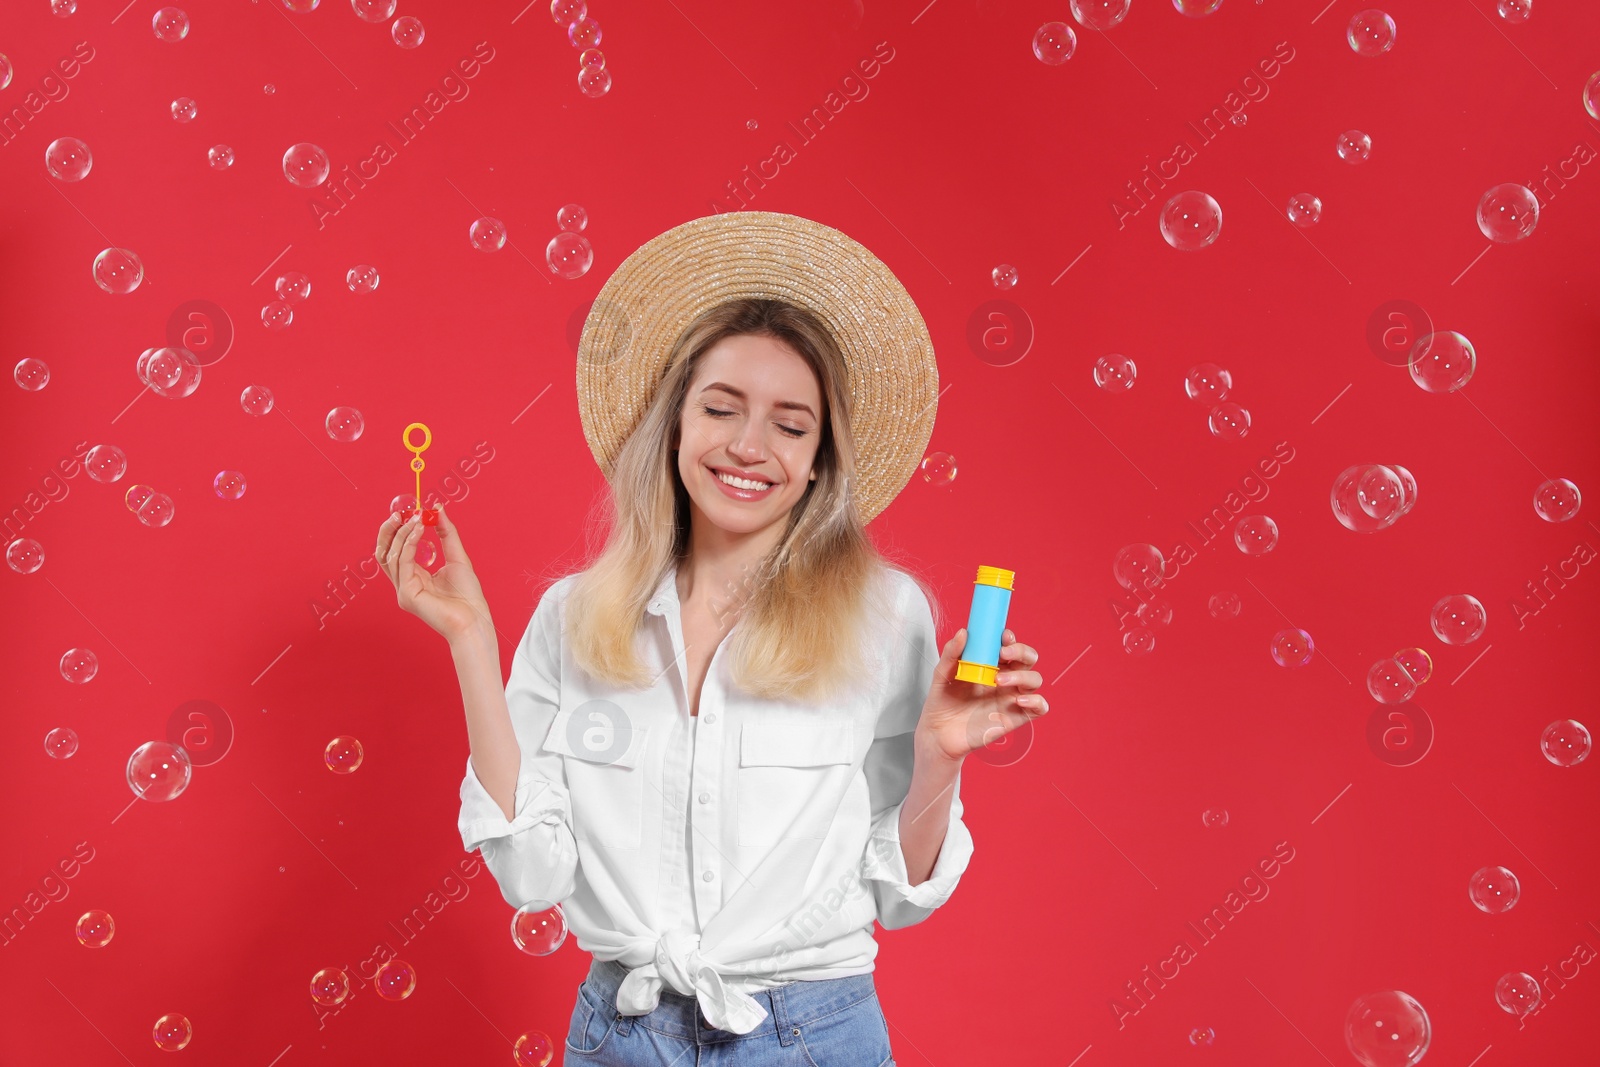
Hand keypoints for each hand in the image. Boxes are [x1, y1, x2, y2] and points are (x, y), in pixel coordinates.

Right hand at [375, 504, 492, 642]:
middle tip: (400, 512)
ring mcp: (403, 591)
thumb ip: (446, 533)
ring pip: (391, 556)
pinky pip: (403, 563)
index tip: (406, 511)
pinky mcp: (407, 595)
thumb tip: (438, 509)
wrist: (475, 619)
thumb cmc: (468, 595)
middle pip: (384, 553)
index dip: (396, 531)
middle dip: (389, 530)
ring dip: (402, 533)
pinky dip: (409, 542)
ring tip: (416, 517)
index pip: (395, 551)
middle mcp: (404, 585)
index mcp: (413, 578)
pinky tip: (419, 529)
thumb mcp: (456, 556)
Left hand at [916, 627, 1047, 762]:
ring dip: (1022, 676)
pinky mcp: (1016, 717)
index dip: (1011, 639)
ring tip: (998, 680)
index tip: (1003, 636)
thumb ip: (951, 653)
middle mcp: (1005, 679)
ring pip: (1035, 680)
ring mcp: (1012, 697)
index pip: (1010, 646)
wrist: (939, 733)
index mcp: (991, 665)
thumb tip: (963, 632)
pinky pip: (1040, 707)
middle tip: (1003, 654)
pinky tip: (1018, 700)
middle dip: (1022, 651)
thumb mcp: (942, 673)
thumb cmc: (942, 702)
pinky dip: (1036, 701)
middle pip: (1028, 659)